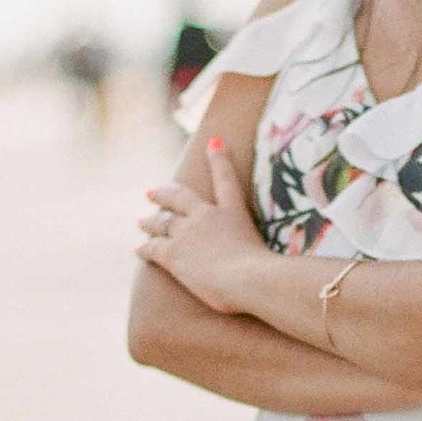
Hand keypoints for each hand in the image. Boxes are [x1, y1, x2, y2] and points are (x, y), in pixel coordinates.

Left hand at [135, 140, 273, 313]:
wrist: (247, 278)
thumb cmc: (266, 272)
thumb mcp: (271, 257)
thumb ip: (271, 259)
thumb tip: (283, 275)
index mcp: (233, 212)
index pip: (226, 180)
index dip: (219, 159)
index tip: (213, 142)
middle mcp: (206, 217)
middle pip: (180, 199)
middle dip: (165, 194)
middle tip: (152, 192)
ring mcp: (187, 233)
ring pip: (162, 223)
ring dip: (151, 222)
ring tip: (142, 221)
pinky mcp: (173, 253)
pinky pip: (153, 248)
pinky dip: (145, 248)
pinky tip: (138, 249)